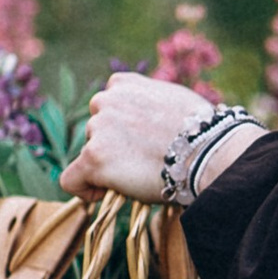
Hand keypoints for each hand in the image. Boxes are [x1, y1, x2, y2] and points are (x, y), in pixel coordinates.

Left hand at [60, 74, 260, 206]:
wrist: (206, 151)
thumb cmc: (201, 132)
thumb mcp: (172, 100)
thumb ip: (149, 105)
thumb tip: (150, 121)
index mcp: (123, 84)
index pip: (107, 106)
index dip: (119, 129)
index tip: (137, 144)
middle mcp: (105, 101)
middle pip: (95, 130)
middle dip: (113, 147)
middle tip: (142, 164)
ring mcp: (97, 128)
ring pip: (89, 153)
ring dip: (106, 166)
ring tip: (137, 177)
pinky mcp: (93, 157)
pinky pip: (71, 179)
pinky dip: (83, 189)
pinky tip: (103, 194)